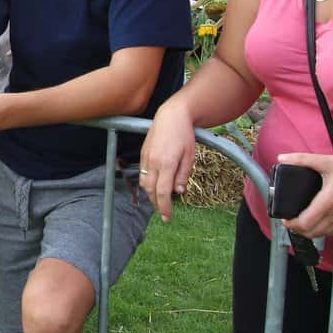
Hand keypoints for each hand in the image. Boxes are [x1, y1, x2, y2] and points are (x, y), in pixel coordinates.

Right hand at [138, 100, 198, 222]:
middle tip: (164, 213)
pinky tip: (155, 185)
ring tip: (159, 201)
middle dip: (157, 204)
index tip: (168, 217)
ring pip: (144, 183)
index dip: (165, 207)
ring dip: (150, 195)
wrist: (171, 115)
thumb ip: (183, 175)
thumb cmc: (184, 134)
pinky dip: (147, 183)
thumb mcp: (190, 156)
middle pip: (150, 190)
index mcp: (166, 164)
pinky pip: (142, 173)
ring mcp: (145, 157)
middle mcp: (153, 162)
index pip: (162, 192)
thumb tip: (178, 192)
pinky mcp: (142, 153)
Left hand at [279, 152, 332, 238]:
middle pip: (311, 233)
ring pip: (322, 235)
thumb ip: (302, 159)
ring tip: (302, 221)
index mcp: (328, 202)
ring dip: (309, 232)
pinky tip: (319, 222)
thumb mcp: (327, 161)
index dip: (291, 224)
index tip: (284, 218)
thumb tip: (283, 157)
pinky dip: (322, 231)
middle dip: (297, 229)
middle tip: (290, 219)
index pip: (305, 224)